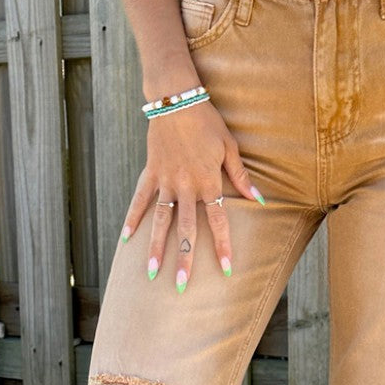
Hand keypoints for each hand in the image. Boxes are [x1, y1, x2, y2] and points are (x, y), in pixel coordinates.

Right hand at [119, 99, 264, 293]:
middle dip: (184, 258)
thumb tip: (258, 200)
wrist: (176, 98)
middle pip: (186, 229)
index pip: (217, 221)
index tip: (225, 269)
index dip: (222, 246)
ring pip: (160, 221)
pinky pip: (140, 199)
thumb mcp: (230, 147)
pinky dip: (133, 218)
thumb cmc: (208, 122)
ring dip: (156, 247)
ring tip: (152, 272)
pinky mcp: (150, 173)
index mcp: (207, 182)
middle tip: (182, 286)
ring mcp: (165, 181)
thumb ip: (240, 176)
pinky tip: (126, 239)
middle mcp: (185, 186)